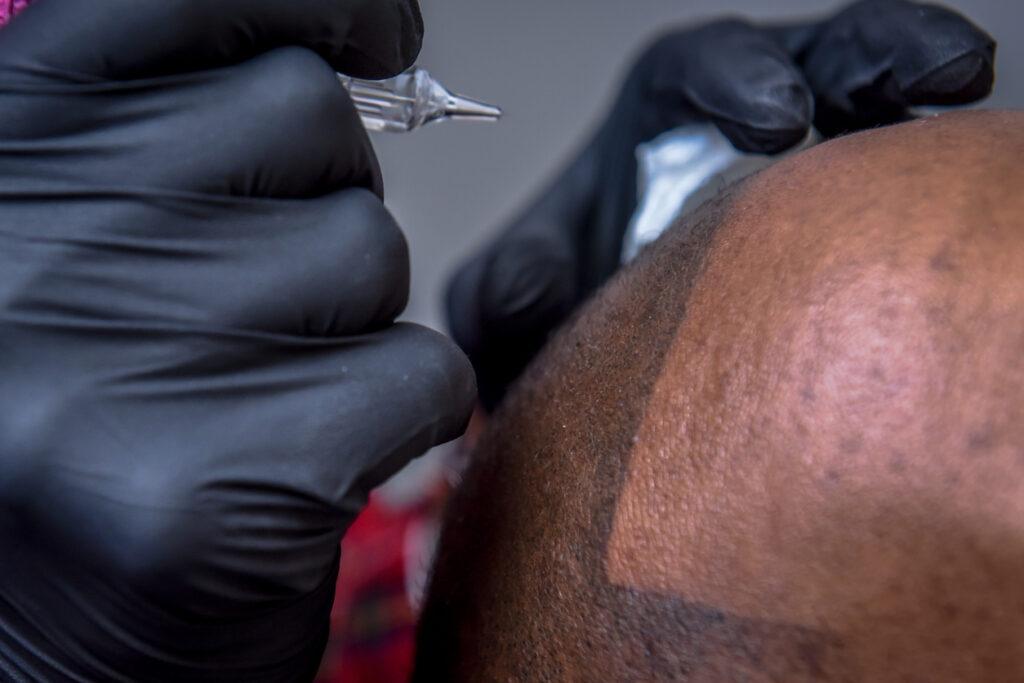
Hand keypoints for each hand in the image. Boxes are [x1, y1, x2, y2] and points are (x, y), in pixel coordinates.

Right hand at [0, 1, 473, 679]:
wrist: (38, 643)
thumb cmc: (89, 423)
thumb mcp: (85, 237)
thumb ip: (184, 132)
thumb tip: (364, 45)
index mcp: (2, 143)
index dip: (317, 0)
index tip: (383, 33)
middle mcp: (29, 229)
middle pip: (310, 122)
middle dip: (321, 208)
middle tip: (249, 314)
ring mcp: (110, 357)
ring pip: (369, 251)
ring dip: (349, 325)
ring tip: (250, 403)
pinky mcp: (210, 484)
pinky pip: (421, 375)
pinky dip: (398, 419)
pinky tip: (298, 472)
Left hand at [447, 0, 994, 409]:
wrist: (621, 378)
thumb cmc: (568, 317)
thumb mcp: (515, 304)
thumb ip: (506, 286)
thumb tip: (528, 281)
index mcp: (656, 123)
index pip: (693, 70)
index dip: (736, 76)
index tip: (777, 117)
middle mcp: (738, 127)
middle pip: (809, 58)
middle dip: (867, 56)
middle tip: (923, 81)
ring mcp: (807, 164)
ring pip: (874, 99)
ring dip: (919, 81)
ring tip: (963, 89)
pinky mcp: (852, 209)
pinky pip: (900, 176)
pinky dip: (933, 169)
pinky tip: (965, 184)